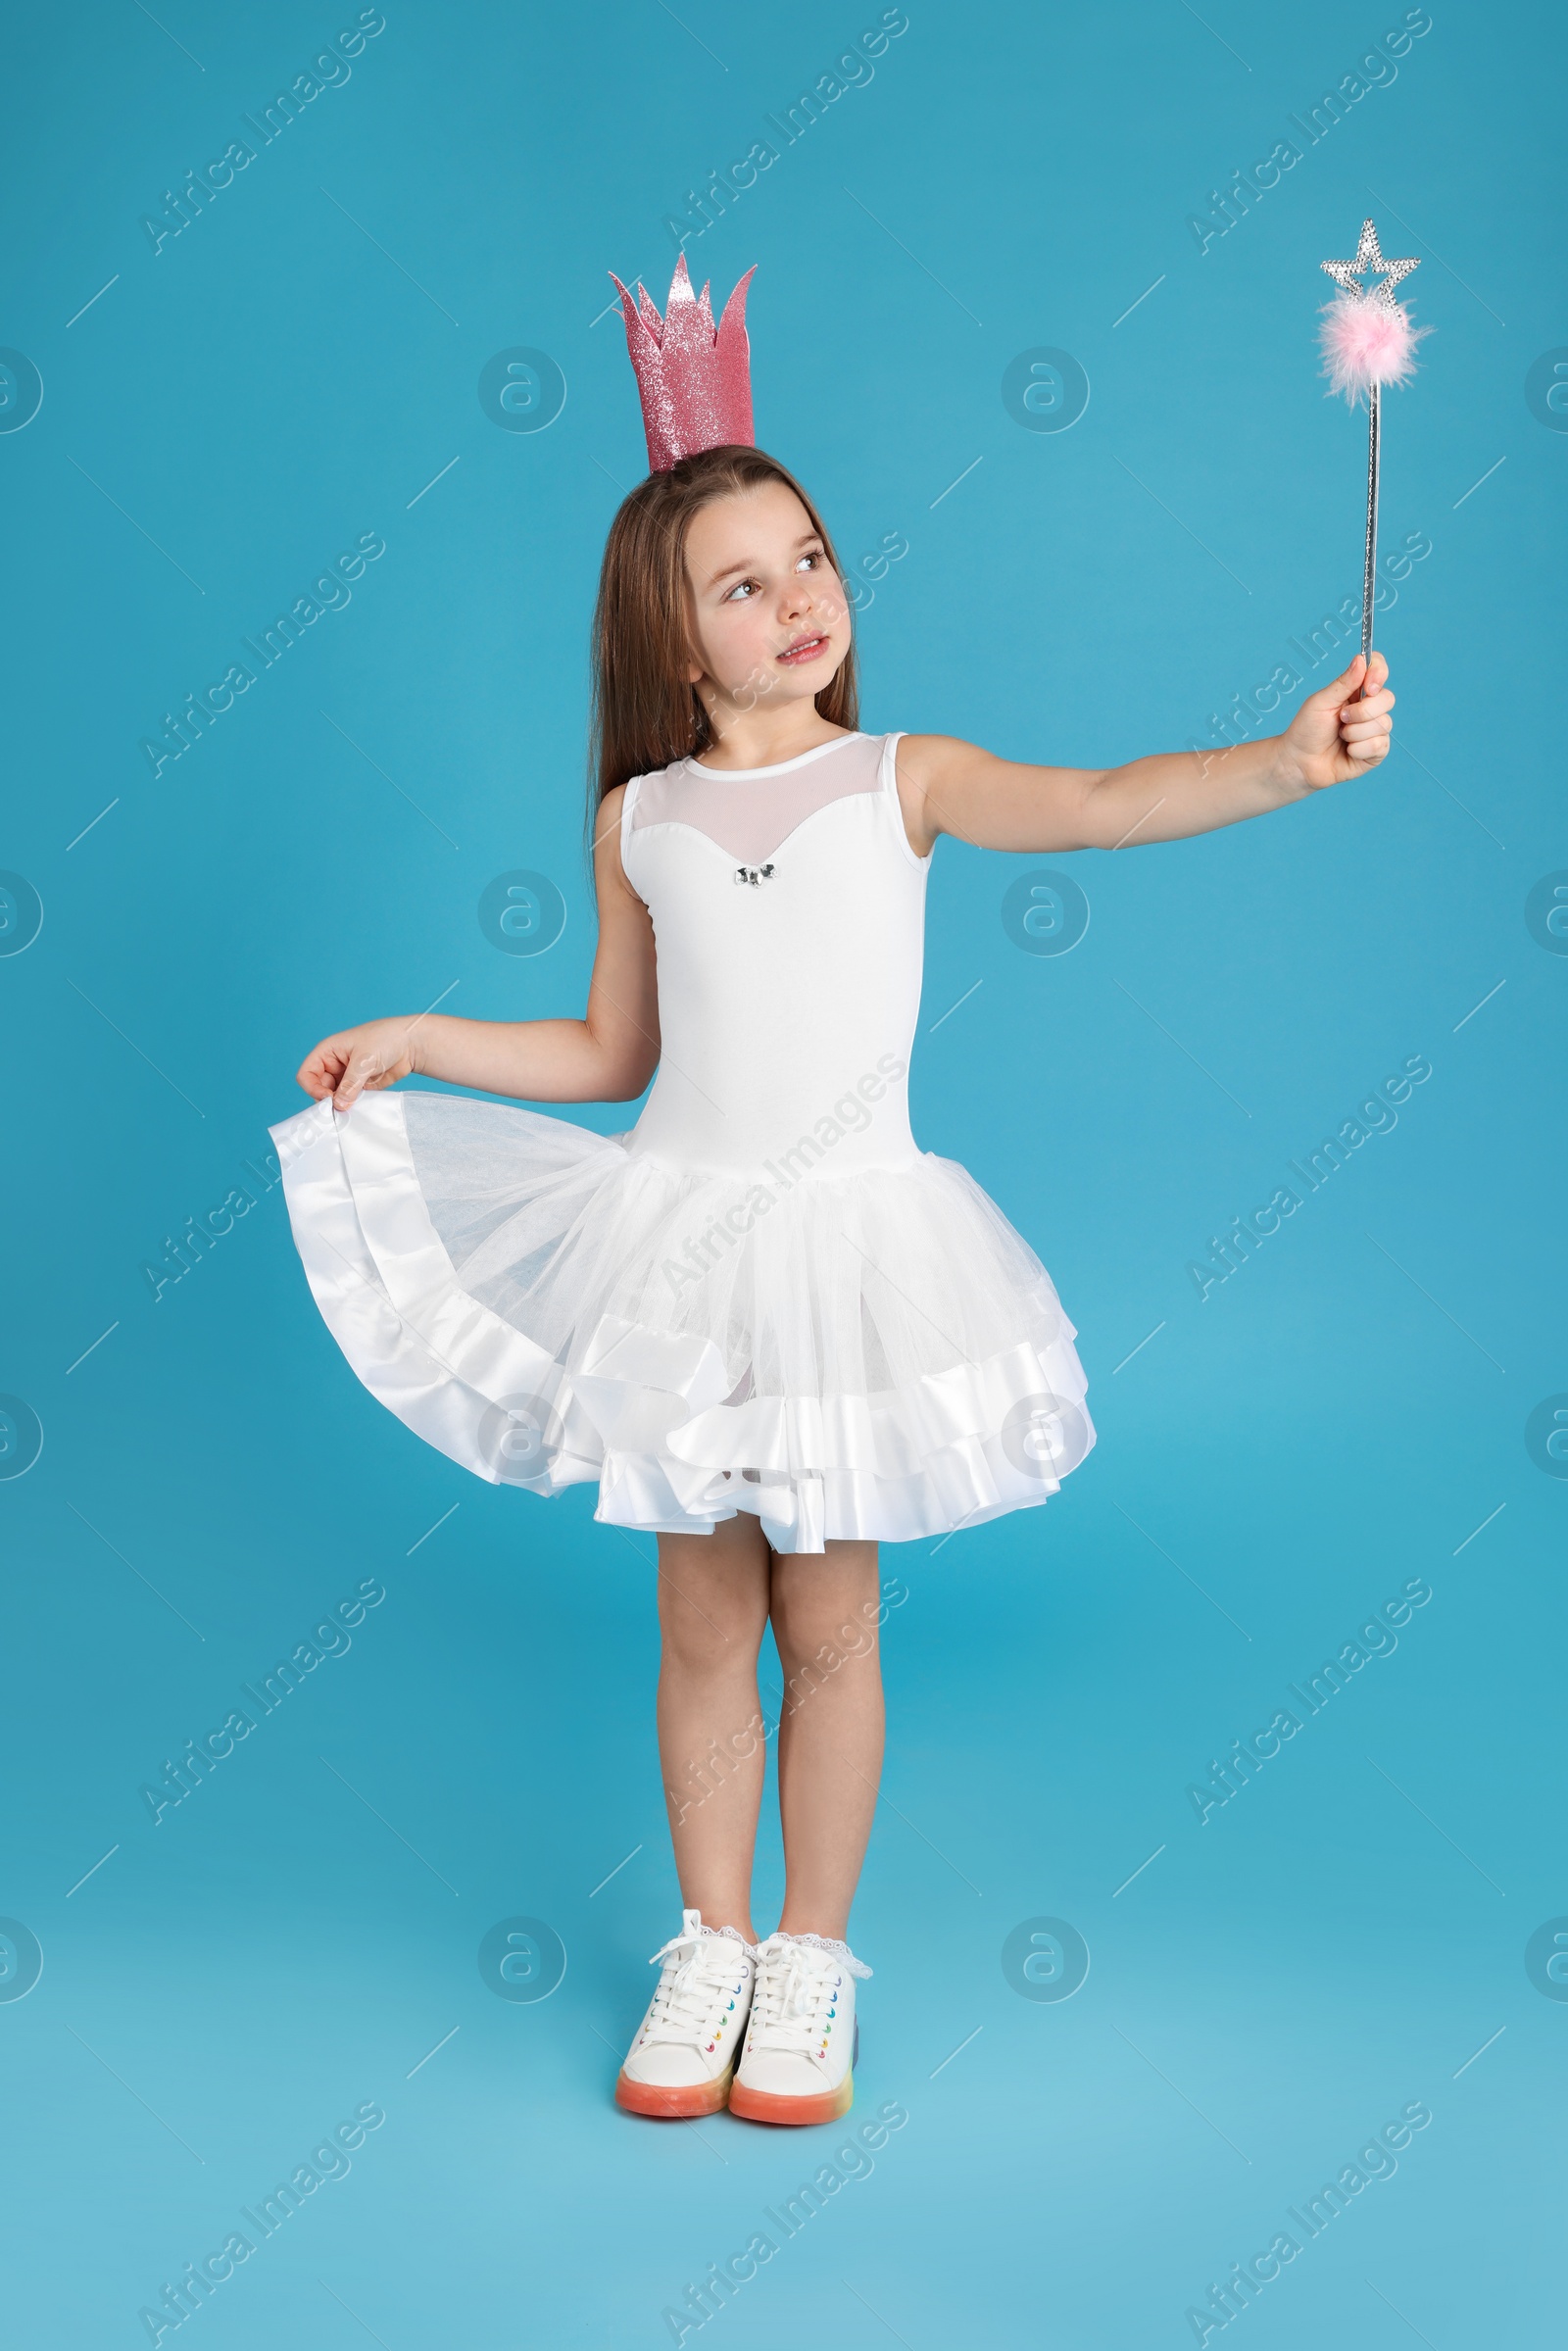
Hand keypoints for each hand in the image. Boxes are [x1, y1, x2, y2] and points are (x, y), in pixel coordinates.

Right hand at [296, 1015, 425, 1111]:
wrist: (412, 1044)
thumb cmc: (386, 1039)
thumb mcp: (364, 1060)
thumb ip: (350, 1084)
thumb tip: (338, 1106)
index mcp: (328, 1052)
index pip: (307, 1074)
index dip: (313, 1088)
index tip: (329, 1099)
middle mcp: (334, 1065)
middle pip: (319, 1089)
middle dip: (328, 1100)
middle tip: (341, 1109)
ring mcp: (347, 1077)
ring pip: (335, 1097)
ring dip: (341, 1105)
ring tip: (352, 1110)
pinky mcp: (361, 1086)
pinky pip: (350, 1100)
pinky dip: (353, 1107)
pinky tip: (360, 1109)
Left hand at [1277, 651, 1394, 791]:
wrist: (1299, 762)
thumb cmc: (1307, 729)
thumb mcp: (1321, 702)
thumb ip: (1343, 683)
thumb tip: (1361, 659)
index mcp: (1356, 690)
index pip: (1379, 670)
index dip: (1379, 673)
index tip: (1369, 686)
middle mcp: (1370, 708)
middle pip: (1387, 698)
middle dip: (1362, 711)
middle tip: (1341, 718)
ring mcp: (1374, 730)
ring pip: (1384, 724)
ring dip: (1355, 732)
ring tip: (1340, 736)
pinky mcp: (1376, 752)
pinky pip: (1380, 745)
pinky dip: (1359, 749)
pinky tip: (1347, 751)